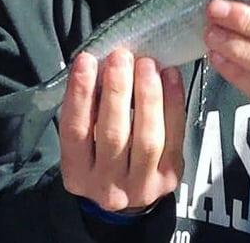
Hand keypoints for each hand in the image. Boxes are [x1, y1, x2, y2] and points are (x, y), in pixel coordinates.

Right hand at [59, 48, 184, 210]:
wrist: (129, 192)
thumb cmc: (102, 155)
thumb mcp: (83, 140)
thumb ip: (88, 107)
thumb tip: (100, 64)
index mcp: (78, 172)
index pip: (75, 130)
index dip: (80, 93)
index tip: (86, 61)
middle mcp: (108, 184)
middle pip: (113, 133)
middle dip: (117, 89)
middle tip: (120, 57)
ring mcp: (142, 183)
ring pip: (147, 137)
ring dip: (147, 95)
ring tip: (146, 64)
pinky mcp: (169, 175)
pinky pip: (174, 135)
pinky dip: (173, 102)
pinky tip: (169, 77)